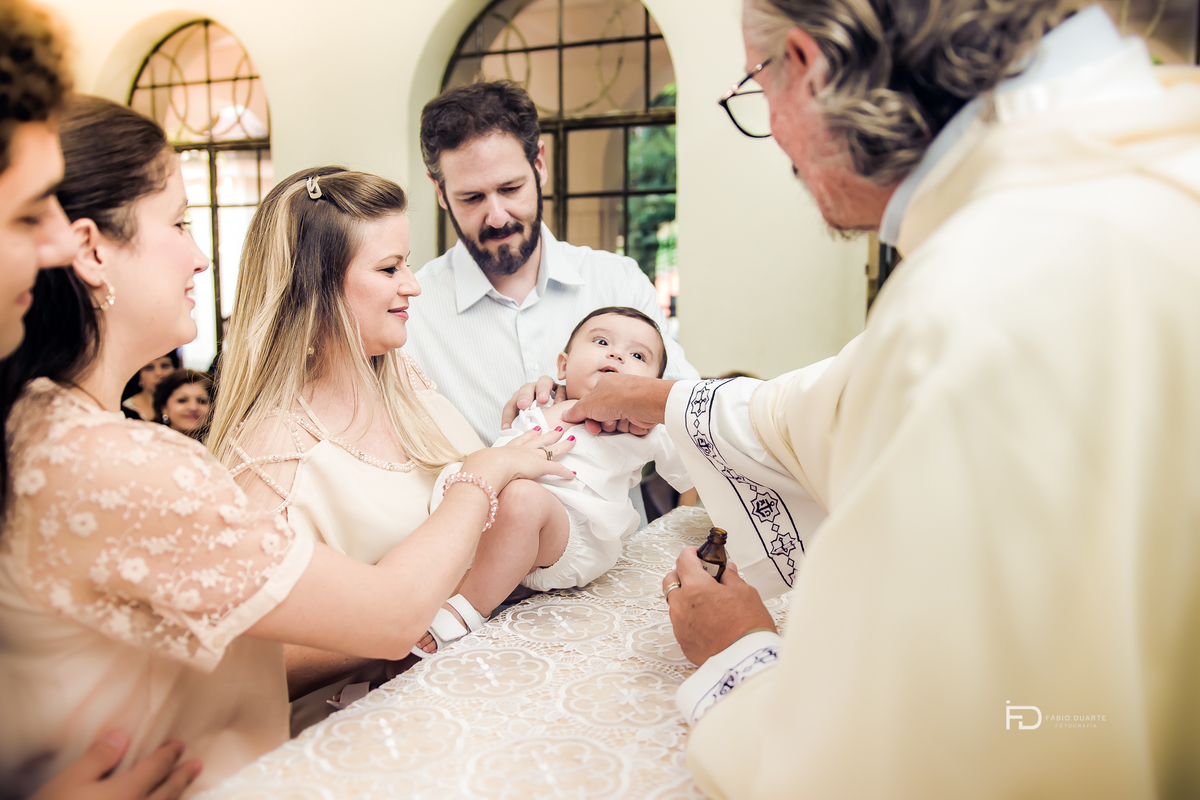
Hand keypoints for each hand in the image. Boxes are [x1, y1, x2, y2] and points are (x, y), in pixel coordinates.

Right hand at [31, 730, 201, 799]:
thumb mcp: (69, 781)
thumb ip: (98, 758)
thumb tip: (122, 738)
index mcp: (128, 792)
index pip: (156, 768)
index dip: (168, 756)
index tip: (179, 746)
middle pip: (168, 792)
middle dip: (181, 777)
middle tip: (196, 765)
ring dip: (177, 797)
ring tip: (185, 789)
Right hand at [462, 427, 576, 488]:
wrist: (489, 467)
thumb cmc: (481, 468)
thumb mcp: (479, 467)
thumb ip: (478, 472)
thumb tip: (468, 481)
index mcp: (507, 450)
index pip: (520, 440)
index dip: (529, 435)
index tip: (535, 429)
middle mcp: (522, 450)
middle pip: (539, 440)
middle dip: (549, 434)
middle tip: (557, 429)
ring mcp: (532, 457)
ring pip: (552, 449)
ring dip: (563, 446)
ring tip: (572, 441)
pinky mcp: (540, 467)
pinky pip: (557, 469)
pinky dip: (565, 472)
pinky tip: (573, 475)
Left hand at [501, 376, 566, 429]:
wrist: (565, 418)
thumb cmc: (545, 423)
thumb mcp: (531, 427)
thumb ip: (522, 429)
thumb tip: (511, 439)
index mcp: (522, 399)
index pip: (511, 405)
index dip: (508, 416)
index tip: (507, 428)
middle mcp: (534, 391)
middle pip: (526, 388)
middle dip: (524, 396)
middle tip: (523, 406)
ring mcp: (548, 388)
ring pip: (543, 381)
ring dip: (541, 390)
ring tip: (542, 400)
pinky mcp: (562, 389)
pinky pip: (560, 388)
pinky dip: (559, 394)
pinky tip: (559, 403)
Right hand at [560, 374, 673, 435]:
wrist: (646, 402)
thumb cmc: (618, 397)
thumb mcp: (588, 404)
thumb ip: (575, 411)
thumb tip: (565, 415)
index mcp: (604, 385)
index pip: (591, 406)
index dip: (589, 419)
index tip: (591, 426)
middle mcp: (617, 393)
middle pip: (603, 417)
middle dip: (604, 424)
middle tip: (607, 423)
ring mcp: (630, 404)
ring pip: (617, 425)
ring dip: (617, 426)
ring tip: (622, 419)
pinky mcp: (641, 416)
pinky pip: (630, 429)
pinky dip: (631, 428)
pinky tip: (633, 421)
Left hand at [663, 547, 775, 665]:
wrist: (747, 661)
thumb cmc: (748, 626)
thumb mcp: (745, 593)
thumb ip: (731, 578)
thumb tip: (727, 571)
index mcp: (695, 587)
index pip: (683, 560)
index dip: (691, 553)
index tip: (697, 554)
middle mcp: (681, 605)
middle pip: (670, 580)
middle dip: (682, 574)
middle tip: (700, 576)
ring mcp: (679, 625)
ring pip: (674, 603)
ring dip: (685, 597)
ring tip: (706, 601)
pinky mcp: (682, 642)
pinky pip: (680, 623)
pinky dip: (689, 617)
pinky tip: (706, 620)